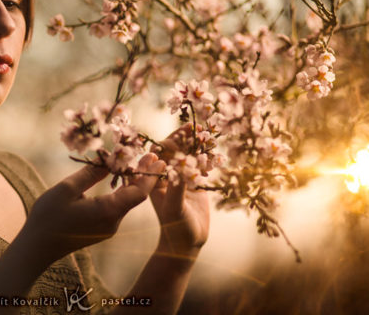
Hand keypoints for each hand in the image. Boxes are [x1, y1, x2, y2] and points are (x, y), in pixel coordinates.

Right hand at [23, 154, 163, 262]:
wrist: (37, 247)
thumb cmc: (48, 217)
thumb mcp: (67, 189)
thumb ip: (90, 174)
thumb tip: (110, 160)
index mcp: (107, 212)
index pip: (139, 193)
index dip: (149, 175)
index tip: (156, 158)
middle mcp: (113, 222)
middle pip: (136, 196)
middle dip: (144, 175)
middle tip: (150, 154)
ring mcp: (108, 227)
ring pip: (127, 201)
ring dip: (133, 182)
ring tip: (138, 161)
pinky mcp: (102, 228)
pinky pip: (118, 207)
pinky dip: (123, 190)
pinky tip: (121, 177)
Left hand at [148, 139, 209, 261]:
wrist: (187, 243)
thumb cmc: (176, 227)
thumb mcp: (174, 207)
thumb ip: (177, 188)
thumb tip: (180, 166)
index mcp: (154, 179)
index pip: (160, 154)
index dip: (171, 140)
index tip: (183, 131)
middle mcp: (165, 176)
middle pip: (174, 151)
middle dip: (185, 138)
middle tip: (198, 125)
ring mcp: (179, 178)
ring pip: (188, 156)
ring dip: (197, 145)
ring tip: (208, 134)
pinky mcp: (193, 184)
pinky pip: (199, 166)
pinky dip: (206, 158)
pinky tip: (214, 151)